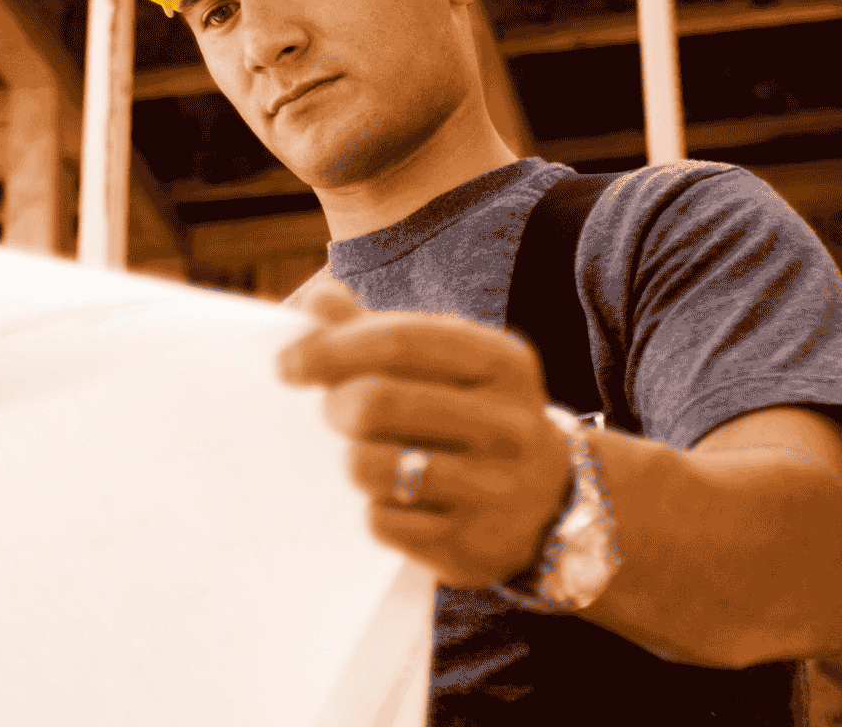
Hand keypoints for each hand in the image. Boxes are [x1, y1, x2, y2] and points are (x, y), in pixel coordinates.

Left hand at [278, 280, 572, 588]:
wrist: (552, 503)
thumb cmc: (476, 416)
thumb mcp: (451, 364)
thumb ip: (381, 331)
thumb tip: (319, 298)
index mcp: (500, 361)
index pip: (400, 341)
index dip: (333, 348)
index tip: (288, 364)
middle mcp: (507, 423)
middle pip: (379, 402)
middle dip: (336, 405)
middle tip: (330, 413)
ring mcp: (493, 488)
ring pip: (373, 466)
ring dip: (350, 460)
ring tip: (361, 457)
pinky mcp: (469, 543)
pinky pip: (383, 521)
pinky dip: (371, 509)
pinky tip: (390, 499)